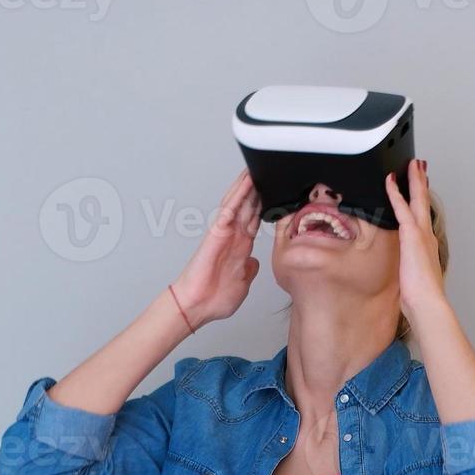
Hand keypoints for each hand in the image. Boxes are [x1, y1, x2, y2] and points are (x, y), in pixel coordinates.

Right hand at [170, 170, 261, 326]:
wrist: (198, 305)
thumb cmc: (215, 298)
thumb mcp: (243, 282)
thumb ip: (248, 269)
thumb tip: (254, 262)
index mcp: (241, 246)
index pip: (255, 219)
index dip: (264, 204)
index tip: (275, 192)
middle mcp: (234, 236)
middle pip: (248, 205)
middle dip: (257, 189)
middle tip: (268, 172)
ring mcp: (225, 232)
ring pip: (238, 202)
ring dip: (247, 186)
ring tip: (256, 169)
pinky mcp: (217, 232)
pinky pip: (229, 209)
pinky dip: (238, 195)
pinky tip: (246, 182)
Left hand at [383, 159, 448, 314]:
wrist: (427, 301)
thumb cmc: (422, 295)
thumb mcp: (414, 277)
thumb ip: (410, 268)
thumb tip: (406, 273)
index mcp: (427, 245)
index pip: (423, 216)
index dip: (422, 200)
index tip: (421, 188)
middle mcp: (426, 235)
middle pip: (424, 202)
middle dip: (421, 183)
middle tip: (419, 166)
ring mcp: (420, 233)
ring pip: (416, 199)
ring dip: (414, 180)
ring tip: (412, 164)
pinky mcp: (411, 234)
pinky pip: (400, 207)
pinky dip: (395, 192)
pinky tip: (389, 181)